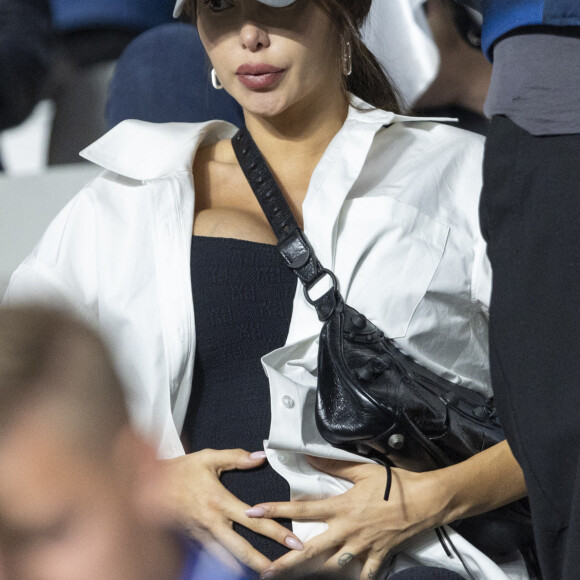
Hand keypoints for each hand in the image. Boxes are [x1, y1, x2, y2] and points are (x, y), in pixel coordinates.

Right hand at [162, 448, 303, 571]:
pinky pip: (211, 558)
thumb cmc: (180, 470)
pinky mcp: (191, 542)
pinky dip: (225, 567)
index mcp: (220, 501)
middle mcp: (212, 523)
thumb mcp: (208, 458)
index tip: (294, 541)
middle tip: (285, 569)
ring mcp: (200, 536)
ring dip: (245, 568)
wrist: (146, 485)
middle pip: (242, 548)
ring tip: (265, 575)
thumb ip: (236, 458)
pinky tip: (237, 572)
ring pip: (226, 559)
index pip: (255, 520)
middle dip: (265, 561)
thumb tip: (261, 457)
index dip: (276, 531)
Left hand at [247, 457, 443, 578]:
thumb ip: (334, 465)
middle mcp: (347, 530)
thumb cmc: (394, 483)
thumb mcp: (363, 470)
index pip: (302, 509)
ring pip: (332, 566)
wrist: (426, 501)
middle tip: (265, 572)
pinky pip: (363, 575)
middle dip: (285, 562)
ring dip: (312, 574)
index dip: (276, 510)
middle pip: (310, 549)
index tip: (254, 512)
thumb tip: (310, 455)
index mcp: (341, 507)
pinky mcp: (377, 557)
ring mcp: (361, 547)